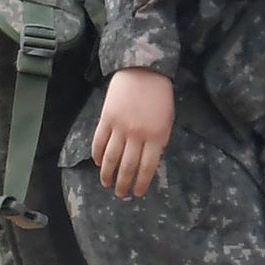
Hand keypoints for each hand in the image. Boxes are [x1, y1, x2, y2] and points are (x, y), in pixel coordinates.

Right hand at [90, 66, 174, 198]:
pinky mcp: (106, 119)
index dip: (141, 182)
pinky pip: (99, 142)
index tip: (137, 192)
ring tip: (106, 183)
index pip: (147, 167)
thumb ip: (159, 141)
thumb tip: (147, 161)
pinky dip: (98, 155)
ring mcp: (120, 127)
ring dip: (108, 174)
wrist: (143, 70)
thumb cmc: (159, 96)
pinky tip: (99, 163)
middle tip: (120, 194)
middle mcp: (137, 134)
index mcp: (156, 136)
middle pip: (128, 166)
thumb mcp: (167, 120)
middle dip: (123, 183)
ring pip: (111, 158)